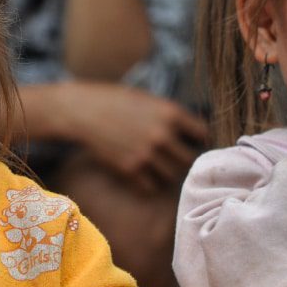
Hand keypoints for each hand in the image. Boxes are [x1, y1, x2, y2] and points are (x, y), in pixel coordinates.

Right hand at [54, 81, 207, 191]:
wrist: (83, 111)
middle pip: (190, 159)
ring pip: (172, 176)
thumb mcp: (148, 99)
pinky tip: (143, 175)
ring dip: (168, 174)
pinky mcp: (129, 169)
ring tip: (160, 168)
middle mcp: (162, 135)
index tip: (194, 143)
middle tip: (177, 160)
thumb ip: (170, 115)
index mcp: (170, 113)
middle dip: (185, 160)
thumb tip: (192, 132)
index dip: (200, 139)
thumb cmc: (116, 101)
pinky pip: (151, 187)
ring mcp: (146, 154)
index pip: (203, 133)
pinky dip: (149, 184)